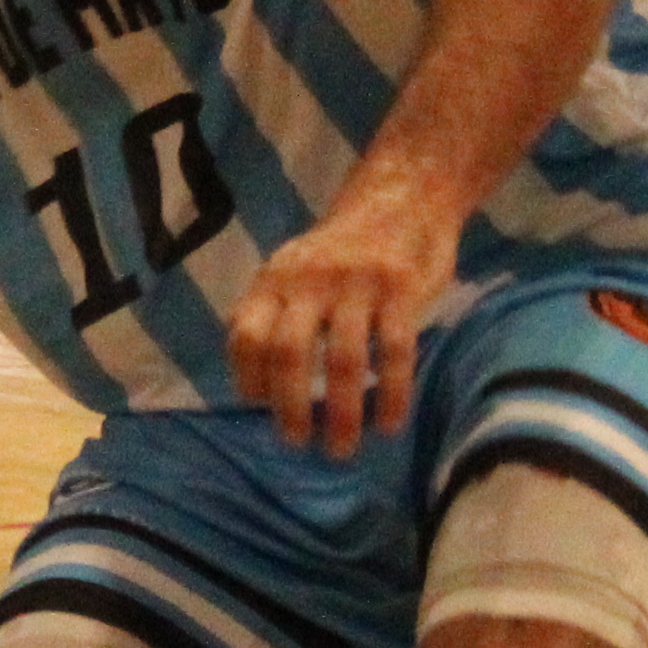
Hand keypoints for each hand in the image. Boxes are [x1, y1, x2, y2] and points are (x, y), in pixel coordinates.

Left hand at [229, 188, 458, 458]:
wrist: (402, 198)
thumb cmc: (340, 252)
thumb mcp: (292, 269)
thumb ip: (271, 312)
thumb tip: (248, 378)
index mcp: (275, 277)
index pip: (245, 333)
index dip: (247, 377)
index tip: (259, 410)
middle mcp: (310, 279)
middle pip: (289, 352)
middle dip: (290, 408)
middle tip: (298, 444)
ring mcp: (357, 282)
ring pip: (343, 361)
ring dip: (342, 414)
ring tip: (342, 449)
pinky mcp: (400, 289)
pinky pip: (394, 353)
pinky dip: (392, 395)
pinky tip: (389, 424)